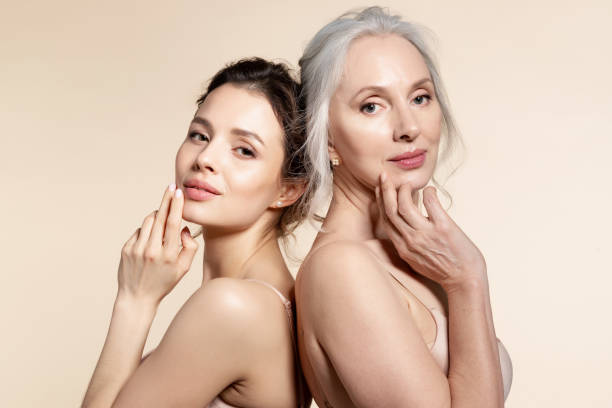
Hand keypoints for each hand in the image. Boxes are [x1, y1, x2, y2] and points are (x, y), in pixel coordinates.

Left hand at [118, 184, 198, 304]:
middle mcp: (152, 250)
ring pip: (149, 221)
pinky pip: (139, 231)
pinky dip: (146, 231)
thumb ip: (190, 247)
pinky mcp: (126, 249)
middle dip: (167, 200)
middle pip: (160, 217)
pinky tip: (149, 243)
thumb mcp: (183, 269)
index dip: (176, 206)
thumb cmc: (164, 282)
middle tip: (171, 187)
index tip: (178, 193)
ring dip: (157, 217)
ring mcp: (137, 249)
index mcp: (169, 255)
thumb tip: (184, 228)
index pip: (174, 224)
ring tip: (162, 224)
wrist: (137, 298)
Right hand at [375, 172, 485, 290]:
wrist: (465, 280)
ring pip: (405, 206)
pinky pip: (430, 204)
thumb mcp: (416, 259)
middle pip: (391, 210)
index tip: (379, 188)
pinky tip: (430, 190)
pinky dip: (428, 193)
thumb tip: (406, 225)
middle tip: (384, 175)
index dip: (380, 201)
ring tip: (409, 183)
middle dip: (385, 190)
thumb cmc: (444, 270)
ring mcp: (426, 235)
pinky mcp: (443, 229)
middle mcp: (410, 241)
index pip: (385, 220)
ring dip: (404, 190)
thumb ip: (408, 243)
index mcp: (402, 248)